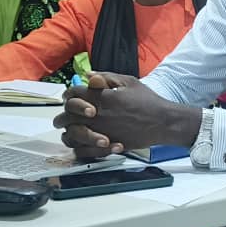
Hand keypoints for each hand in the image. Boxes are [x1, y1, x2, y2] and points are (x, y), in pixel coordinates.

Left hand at [53, 72, 201, 158]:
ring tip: (72, 130)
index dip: (69, 94)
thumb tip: (88, 75)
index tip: (73, 96)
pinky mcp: (104, 147)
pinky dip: (78, 147)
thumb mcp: (129, 82)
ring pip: (70, 135)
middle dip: (64, 115)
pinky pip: (81, 151)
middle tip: (67, 116)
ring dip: (68, 132)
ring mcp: (99, 132)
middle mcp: (96, 115)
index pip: (72, 94)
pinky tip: (83, 143)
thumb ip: (106, 77)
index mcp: (100, 97)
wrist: (161, 122)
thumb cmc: (147, 100)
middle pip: (66, 116)